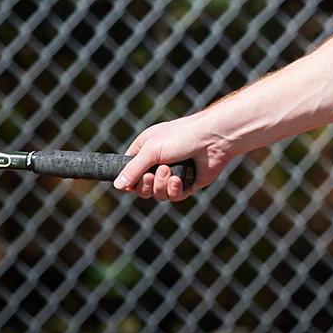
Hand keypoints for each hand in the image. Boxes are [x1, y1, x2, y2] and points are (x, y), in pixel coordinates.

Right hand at [113, 111, 235, 201]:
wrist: (214, 139)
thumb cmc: (182, 136)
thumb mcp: (151, 149)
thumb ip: (133, 169)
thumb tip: (117, 187)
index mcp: (146, 150)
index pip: (128, 171)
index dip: (127, 181)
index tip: (128, 184)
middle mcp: (158, 162)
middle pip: (141, 188)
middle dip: (145, 185)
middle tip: (151, 175)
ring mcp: (173, 174)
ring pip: (157, 194)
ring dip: (161, 186)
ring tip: (170, 172)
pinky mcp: (188, 184)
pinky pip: (174, 196)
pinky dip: (174, 190)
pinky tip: (179, 180)